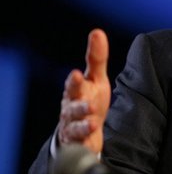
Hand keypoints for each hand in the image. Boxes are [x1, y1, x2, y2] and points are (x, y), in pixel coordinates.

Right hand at [57, 29, 110, 153]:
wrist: (82, 131)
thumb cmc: (89, 98)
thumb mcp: (95, 78)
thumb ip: (97, 58)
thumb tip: (97, 32)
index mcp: (75, 91)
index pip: (73, 84)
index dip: (74, 80)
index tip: (76, 74)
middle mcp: (71, 107)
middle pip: (72, 105)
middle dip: (77, 103)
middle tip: (86, 102)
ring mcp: (74, 125)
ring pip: (75, 124)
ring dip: (83, 123)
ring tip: (92, 120)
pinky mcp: (79, 141)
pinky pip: (80, 142)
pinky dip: (85, 139)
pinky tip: (92, 135)